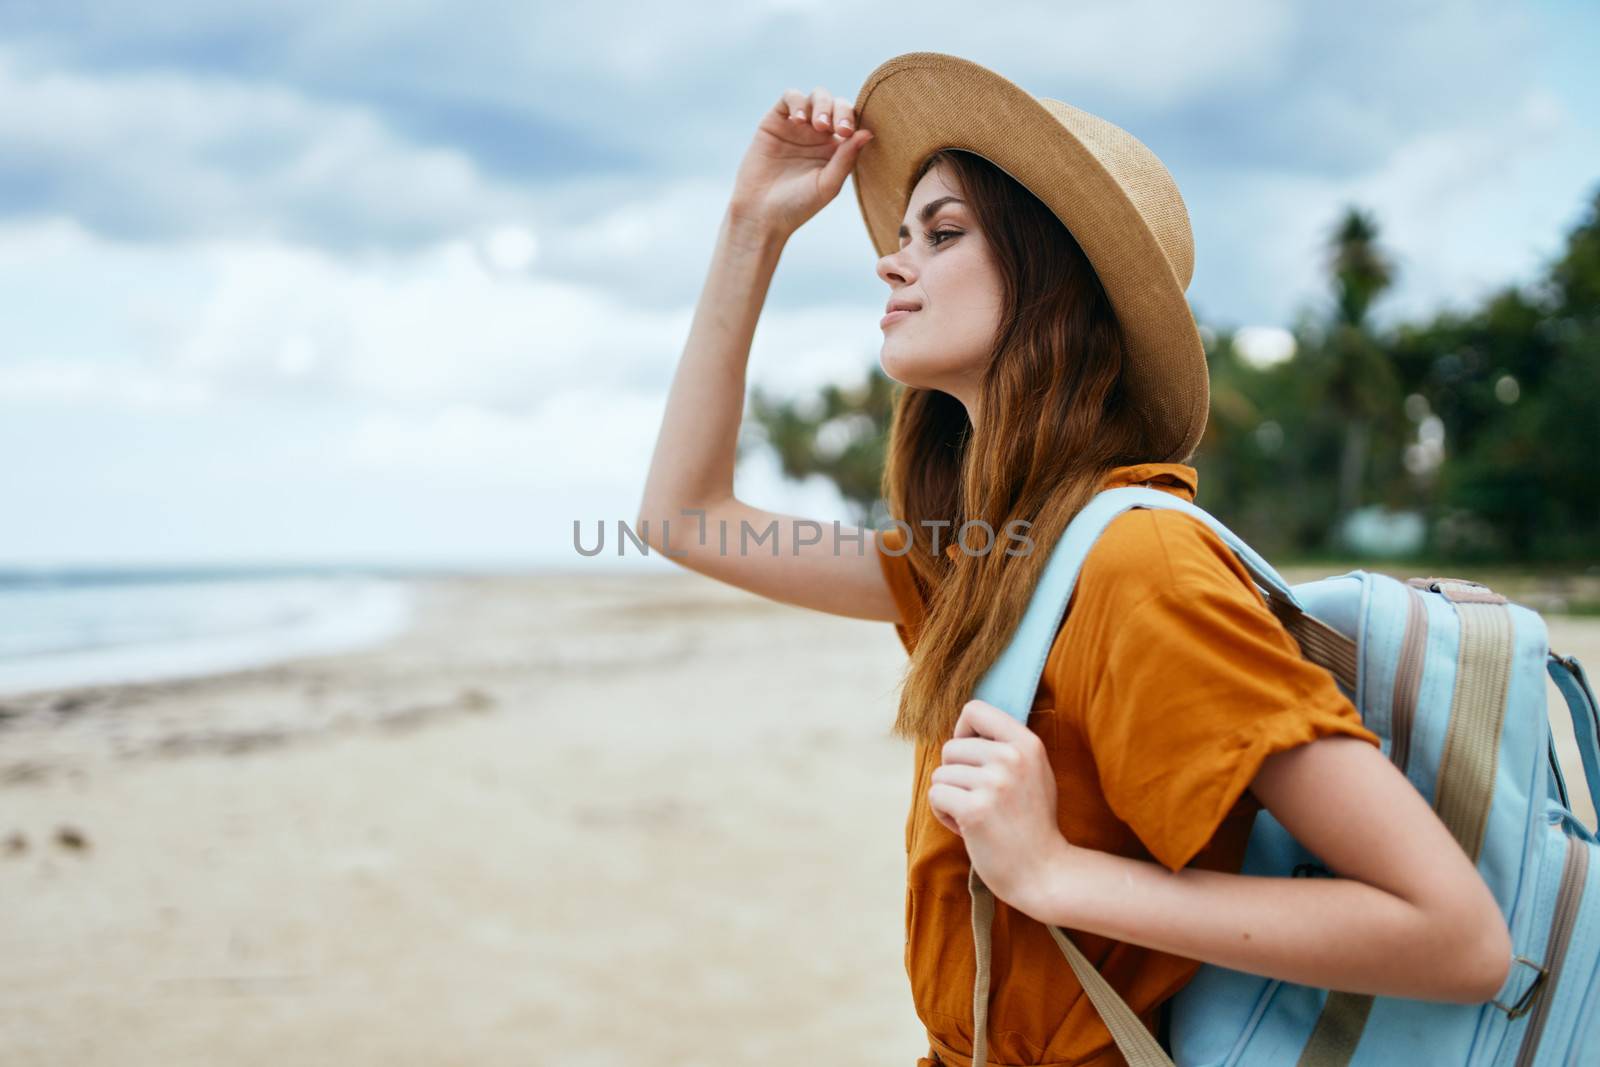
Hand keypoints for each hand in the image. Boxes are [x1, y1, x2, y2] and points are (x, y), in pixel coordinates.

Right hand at [728, 86, 874, 239]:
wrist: (761, 214)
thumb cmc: (797, 206)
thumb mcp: (827, 185)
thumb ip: (847, 159)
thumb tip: (868, 132)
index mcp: (836, 149)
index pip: (852, 122)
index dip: (853, 119)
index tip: (847, 133)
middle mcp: (818, 135)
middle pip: (837, 104)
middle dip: (840, 111)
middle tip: (837, 129)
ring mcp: (797, 126)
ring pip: (817, 96)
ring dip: (822, 104)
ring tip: (818, 125)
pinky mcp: (775, 121)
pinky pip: (790, 97)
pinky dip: (798, 102)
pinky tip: (798, 120)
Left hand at [928, 699, 1073, 911]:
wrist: (1045, 871)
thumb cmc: (1032, 823)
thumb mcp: (1034, 772)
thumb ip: (1007, 747)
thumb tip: (964, 727)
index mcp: (1027, 743)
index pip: (975, 709)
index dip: (963, 732)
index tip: (971, 757)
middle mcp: (1011, 758)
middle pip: (950, 748)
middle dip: (955, 776)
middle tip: (980, 800)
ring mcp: (994, 784)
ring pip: (940, 775)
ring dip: (950, 798)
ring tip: (977, 816)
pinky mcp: (975, 810)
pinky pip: (935, 796)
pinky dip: (944, 814)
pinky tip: (967, 828)